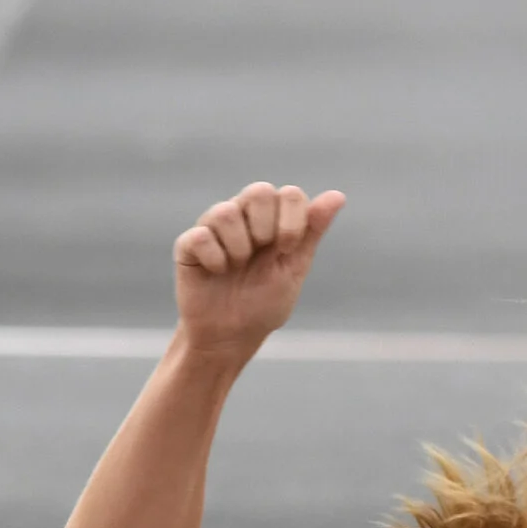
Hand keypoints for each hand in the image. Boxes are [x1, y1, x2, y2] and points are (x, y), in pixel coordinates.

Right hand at [171, 183, 344, 359]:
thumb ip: (312, 230)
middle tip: (259, 254)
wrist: (231, 336)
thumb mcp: (294, 267)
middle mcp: (242, 215)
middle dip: (266, 228)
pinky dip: (215, 259)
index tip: (286, 249)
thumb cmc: (264, 302)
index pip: (290, 194)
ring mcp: (214, 227)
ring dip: (239, 247)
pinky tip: (216, 272)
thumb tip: (338, 196)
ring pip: (226, 212)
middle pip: (258, 191)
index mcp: (272, 218)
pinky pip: (201, 236)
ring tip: (235, 267)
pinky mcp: (188, 245)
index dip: (292, 221)